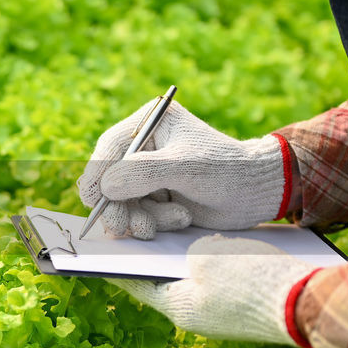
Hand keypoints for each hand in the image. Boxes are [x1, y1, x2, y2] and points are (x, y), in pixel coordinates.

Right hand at [77, 99, 288, 238]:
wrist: (255, 194)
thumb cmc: (226, 170)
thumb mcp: (185, 166)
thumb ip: (142, 173)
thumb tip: (105, 187)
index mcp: (151, 122)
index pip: (110, 147)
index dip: (97, 173)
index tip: (92, 199)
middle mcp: (145, 146)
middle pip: (110, 178)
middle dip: (118, 204)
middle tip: (124, 225)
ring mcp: (148, 174)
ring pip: (122, 201)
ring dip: (141, 217)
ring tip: (174, 218)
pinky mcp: (155, 197)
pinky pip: (138, 214)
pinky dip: (155, 221)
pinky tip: (181, 217)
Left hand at [110, 236, 316, 346]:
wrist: (306, 302)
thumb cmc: (252, 279)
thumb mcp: (209, 255)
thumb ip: (187, 252)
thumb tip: (190, 253)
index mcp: (178, 308)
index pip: (135, 281)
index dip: (119, 258)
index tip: (104, 240)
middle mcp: (195, 317)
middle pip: (162, 279)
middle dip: (153, 252)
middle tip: (139, 224)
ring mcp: (219, 316)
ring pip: (192, 279)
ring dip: (184, 255)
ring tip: (175, 226)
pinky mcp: (241, 307)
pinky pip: (217, 280)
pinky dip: (210, 261)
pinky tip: (212, 237)